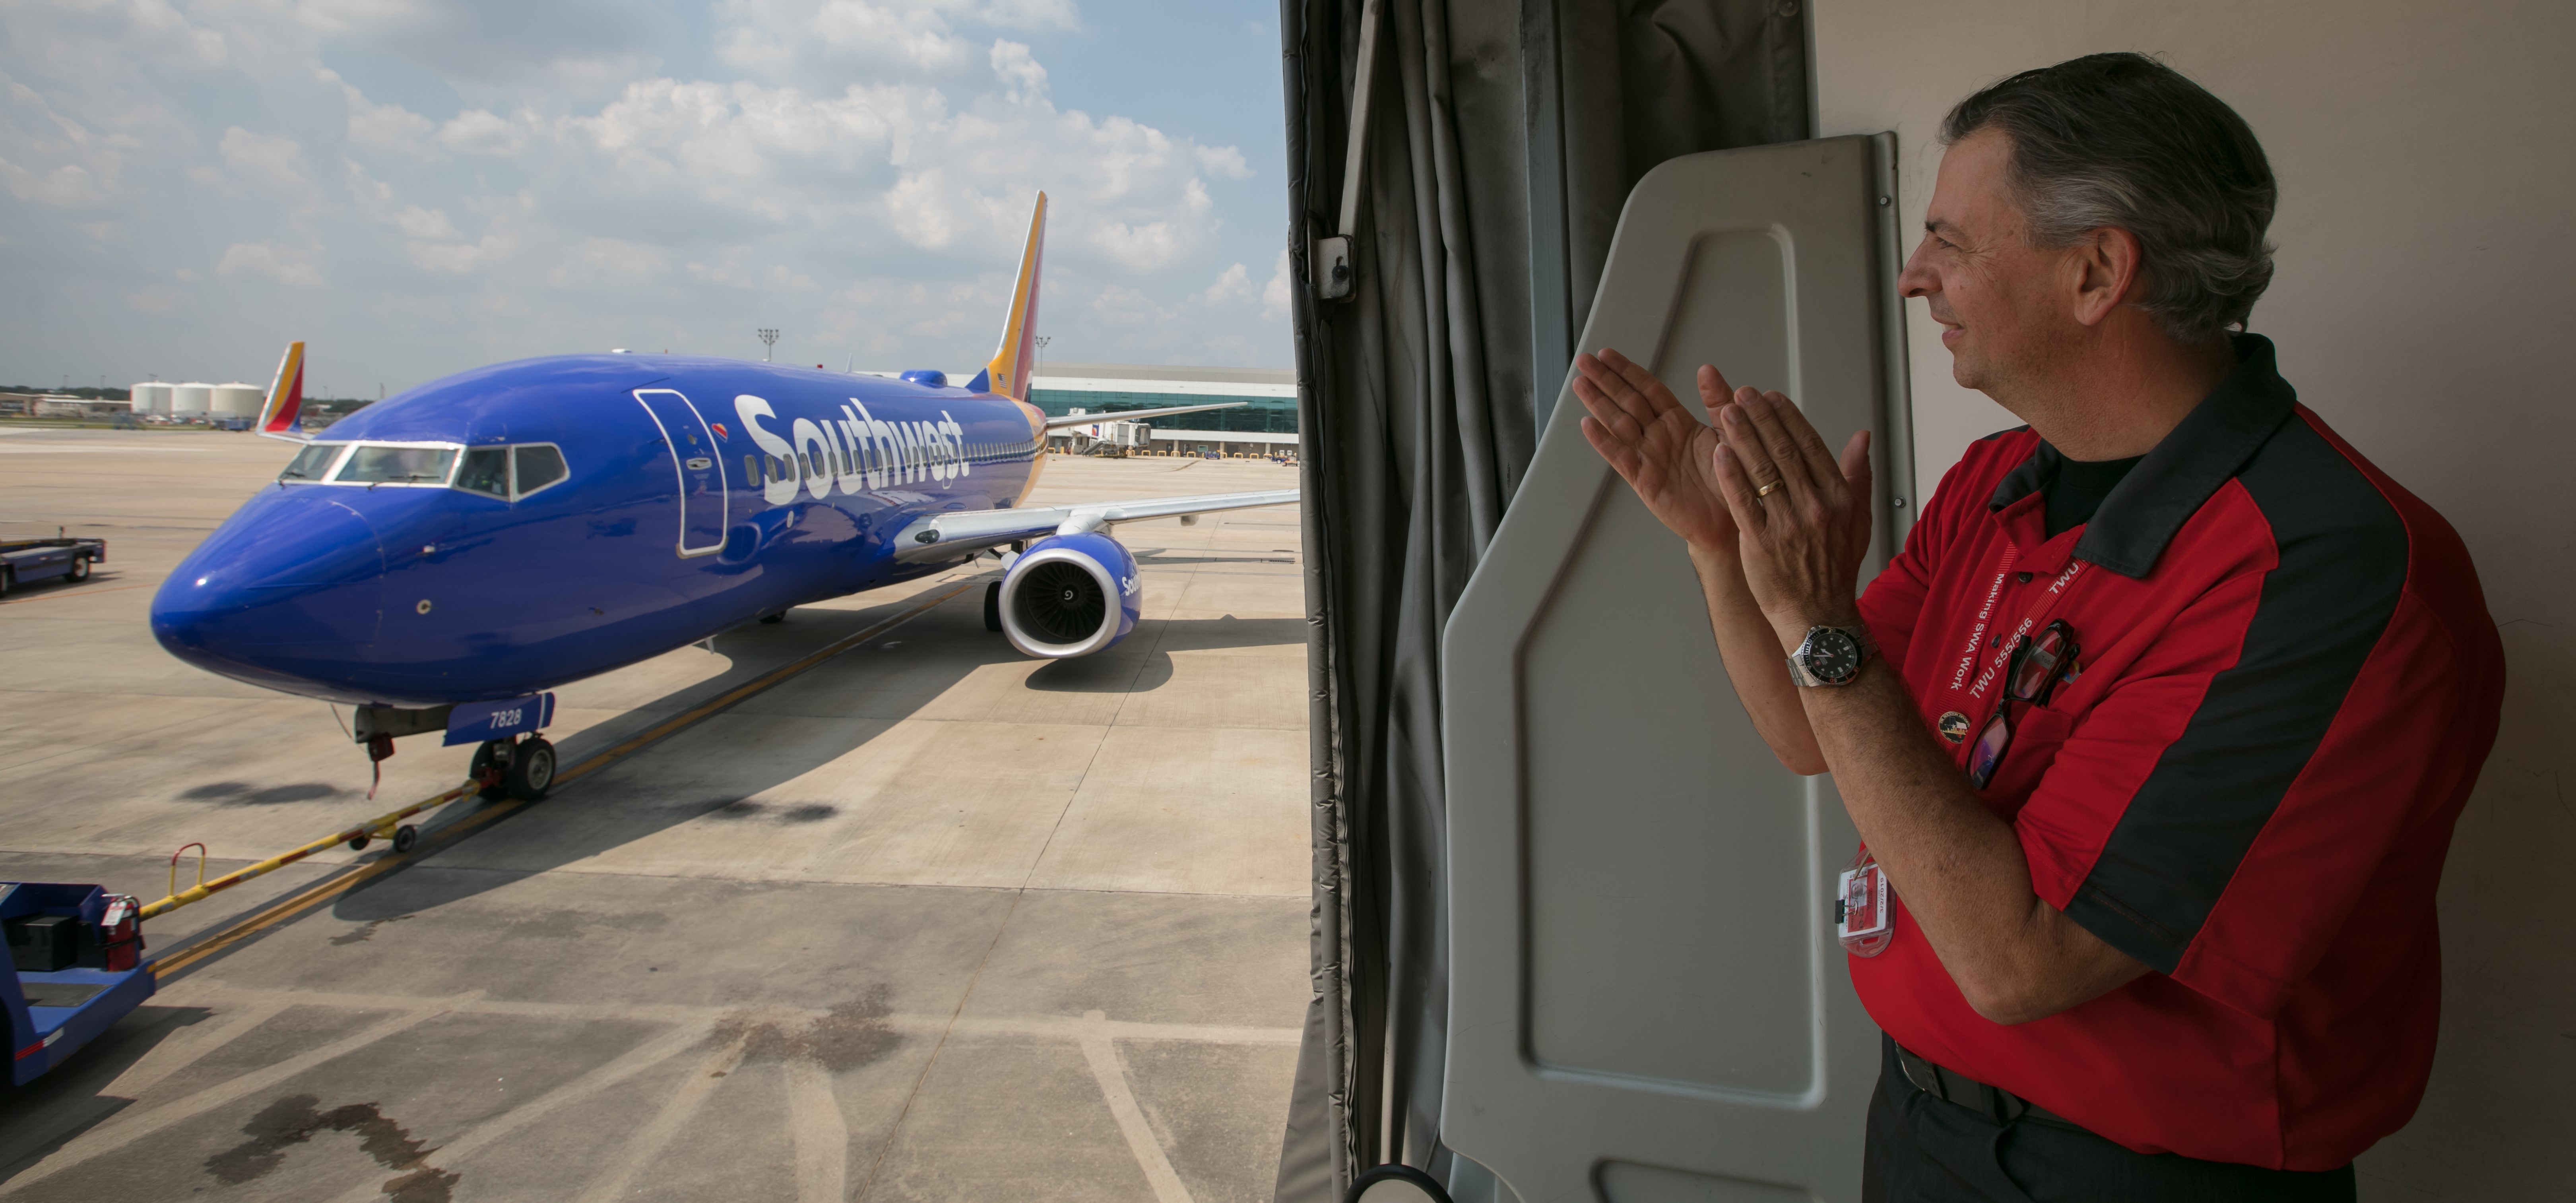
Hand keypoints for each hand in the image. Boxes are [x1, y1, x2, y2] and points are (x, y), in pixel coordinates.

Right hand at [1573, 349, 1738, 552]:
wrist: (1732, 518)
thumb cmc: (1732, 478)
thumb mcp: (1729, 431)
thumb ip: (1717, 400)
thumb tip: (1707, 369)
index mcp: (1678, 422)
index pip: (1648, 389)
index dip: (1627, 371)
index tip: (1608, 355)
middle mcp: (1659, 436)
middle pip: (1626, 401)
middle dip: (1604, 380)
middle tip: (1584, 361)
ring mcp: (1649, 456)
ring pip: (1618, 424)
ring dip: (1598, 403)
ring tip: (1580, 383)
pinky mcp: (1644, 480)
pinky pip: (1620, 457)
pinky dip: (1603, 441)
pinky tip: (1589, 425)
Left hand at [1706, 384, 1873, 648]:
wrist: (1818, 615)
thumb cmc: (1835, 568)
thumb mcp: (1858, 519)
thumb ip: (1858, 474)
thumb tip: (1862, 436)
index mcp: (1839, 497)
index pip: (1810, 446)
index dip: (1788, 418)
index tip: (1770, 397)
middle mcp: (1815, 507)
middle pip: (1783, 452)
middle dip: (1760, 418)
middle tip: (1742, 394)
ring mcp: (1787, 524)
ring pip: (1761, 471)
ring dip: (1742, 437)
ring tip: (1726, 412)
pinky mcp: (1761, 542)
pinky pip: (1743, 501)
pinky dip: (1731, 475)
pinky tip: (1719, 452)